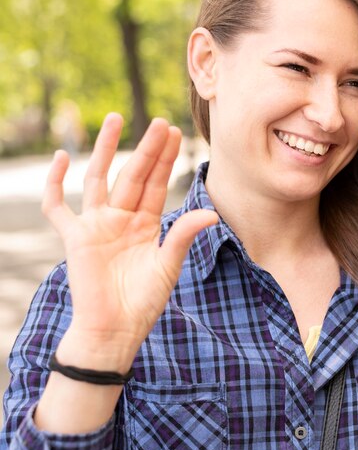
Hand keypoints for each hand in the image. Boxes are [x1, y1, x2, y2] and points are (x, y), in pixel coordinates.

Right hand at [42, 113, 217, 369]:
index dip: (165, 159)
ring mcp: (96, 224)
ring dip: (107, 150)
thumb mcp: (168, 265)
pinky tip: (62, 157)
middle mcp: (121, 218)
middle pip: (134, 174)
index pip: (156, 183)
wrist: (115, 330)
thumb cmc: (143, 301)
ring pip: (99, 178)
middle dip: (147, 149)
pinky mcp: (74, 238)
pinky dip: (55, 183)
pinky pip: (58, 206)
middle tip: (160, 122)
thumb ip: (183, 235)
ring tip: (116, 119)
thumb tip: (211, 213)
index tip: (176, 134)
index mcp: (145, 223)